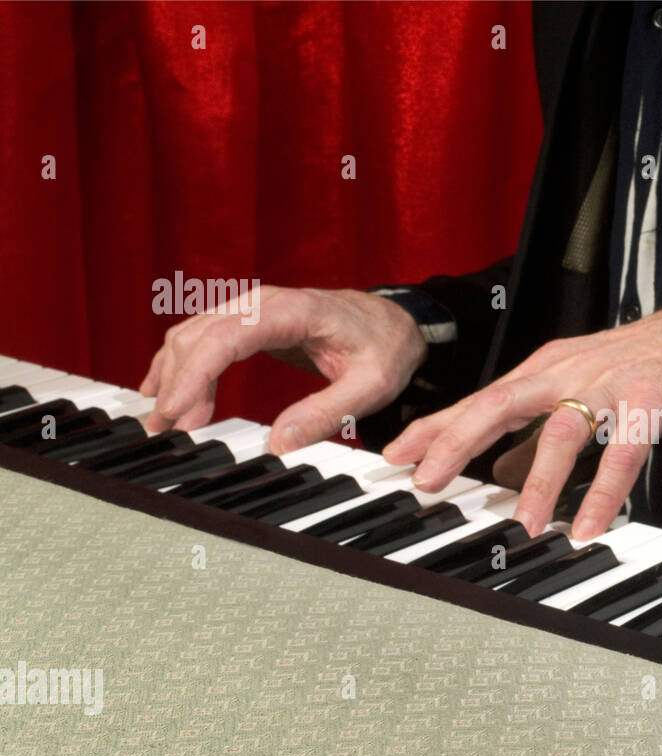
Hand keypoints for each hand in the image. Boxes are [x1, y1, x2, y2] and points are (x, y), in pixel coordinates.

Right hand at [140, 286, 426, 451]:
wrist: (395, 323)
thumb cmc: (385, 349)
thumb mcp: (370, 387)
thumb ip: (326, 413)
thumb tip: (279, 445)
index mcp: (295, 311)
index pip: (228, 336)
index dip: (196, 373)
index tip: (177, 412)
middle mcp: (265, 302)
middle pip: (201, 335)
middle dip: (177, 383)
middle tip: (168, 431)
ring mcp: (254, 308)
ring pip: (194, 333)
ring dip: (173, 375)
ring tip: (163, 422)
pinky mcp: (250, 321)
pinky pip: (203, 337)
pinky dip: (181, 364)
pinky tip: (166, 392)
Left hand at [382, 305, 661, 539]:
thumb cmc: (634, 367)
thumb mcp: (573, 392)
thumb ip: (533, 435)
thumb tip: (496, 476)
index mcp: (544, 371)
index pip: (480, 399)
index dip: (437, 426)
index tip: (395, 454)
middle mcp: (567, 373)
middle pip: (501, 404)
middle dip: (459, 442)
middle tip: (427, 481)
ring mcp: (607, 386)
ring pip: (562, 431)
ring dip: (538, 481)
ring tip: (522, 524)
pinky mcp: (649, 403)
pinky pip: (623, 454)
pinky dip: (604, 493)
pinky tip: (588, 526)